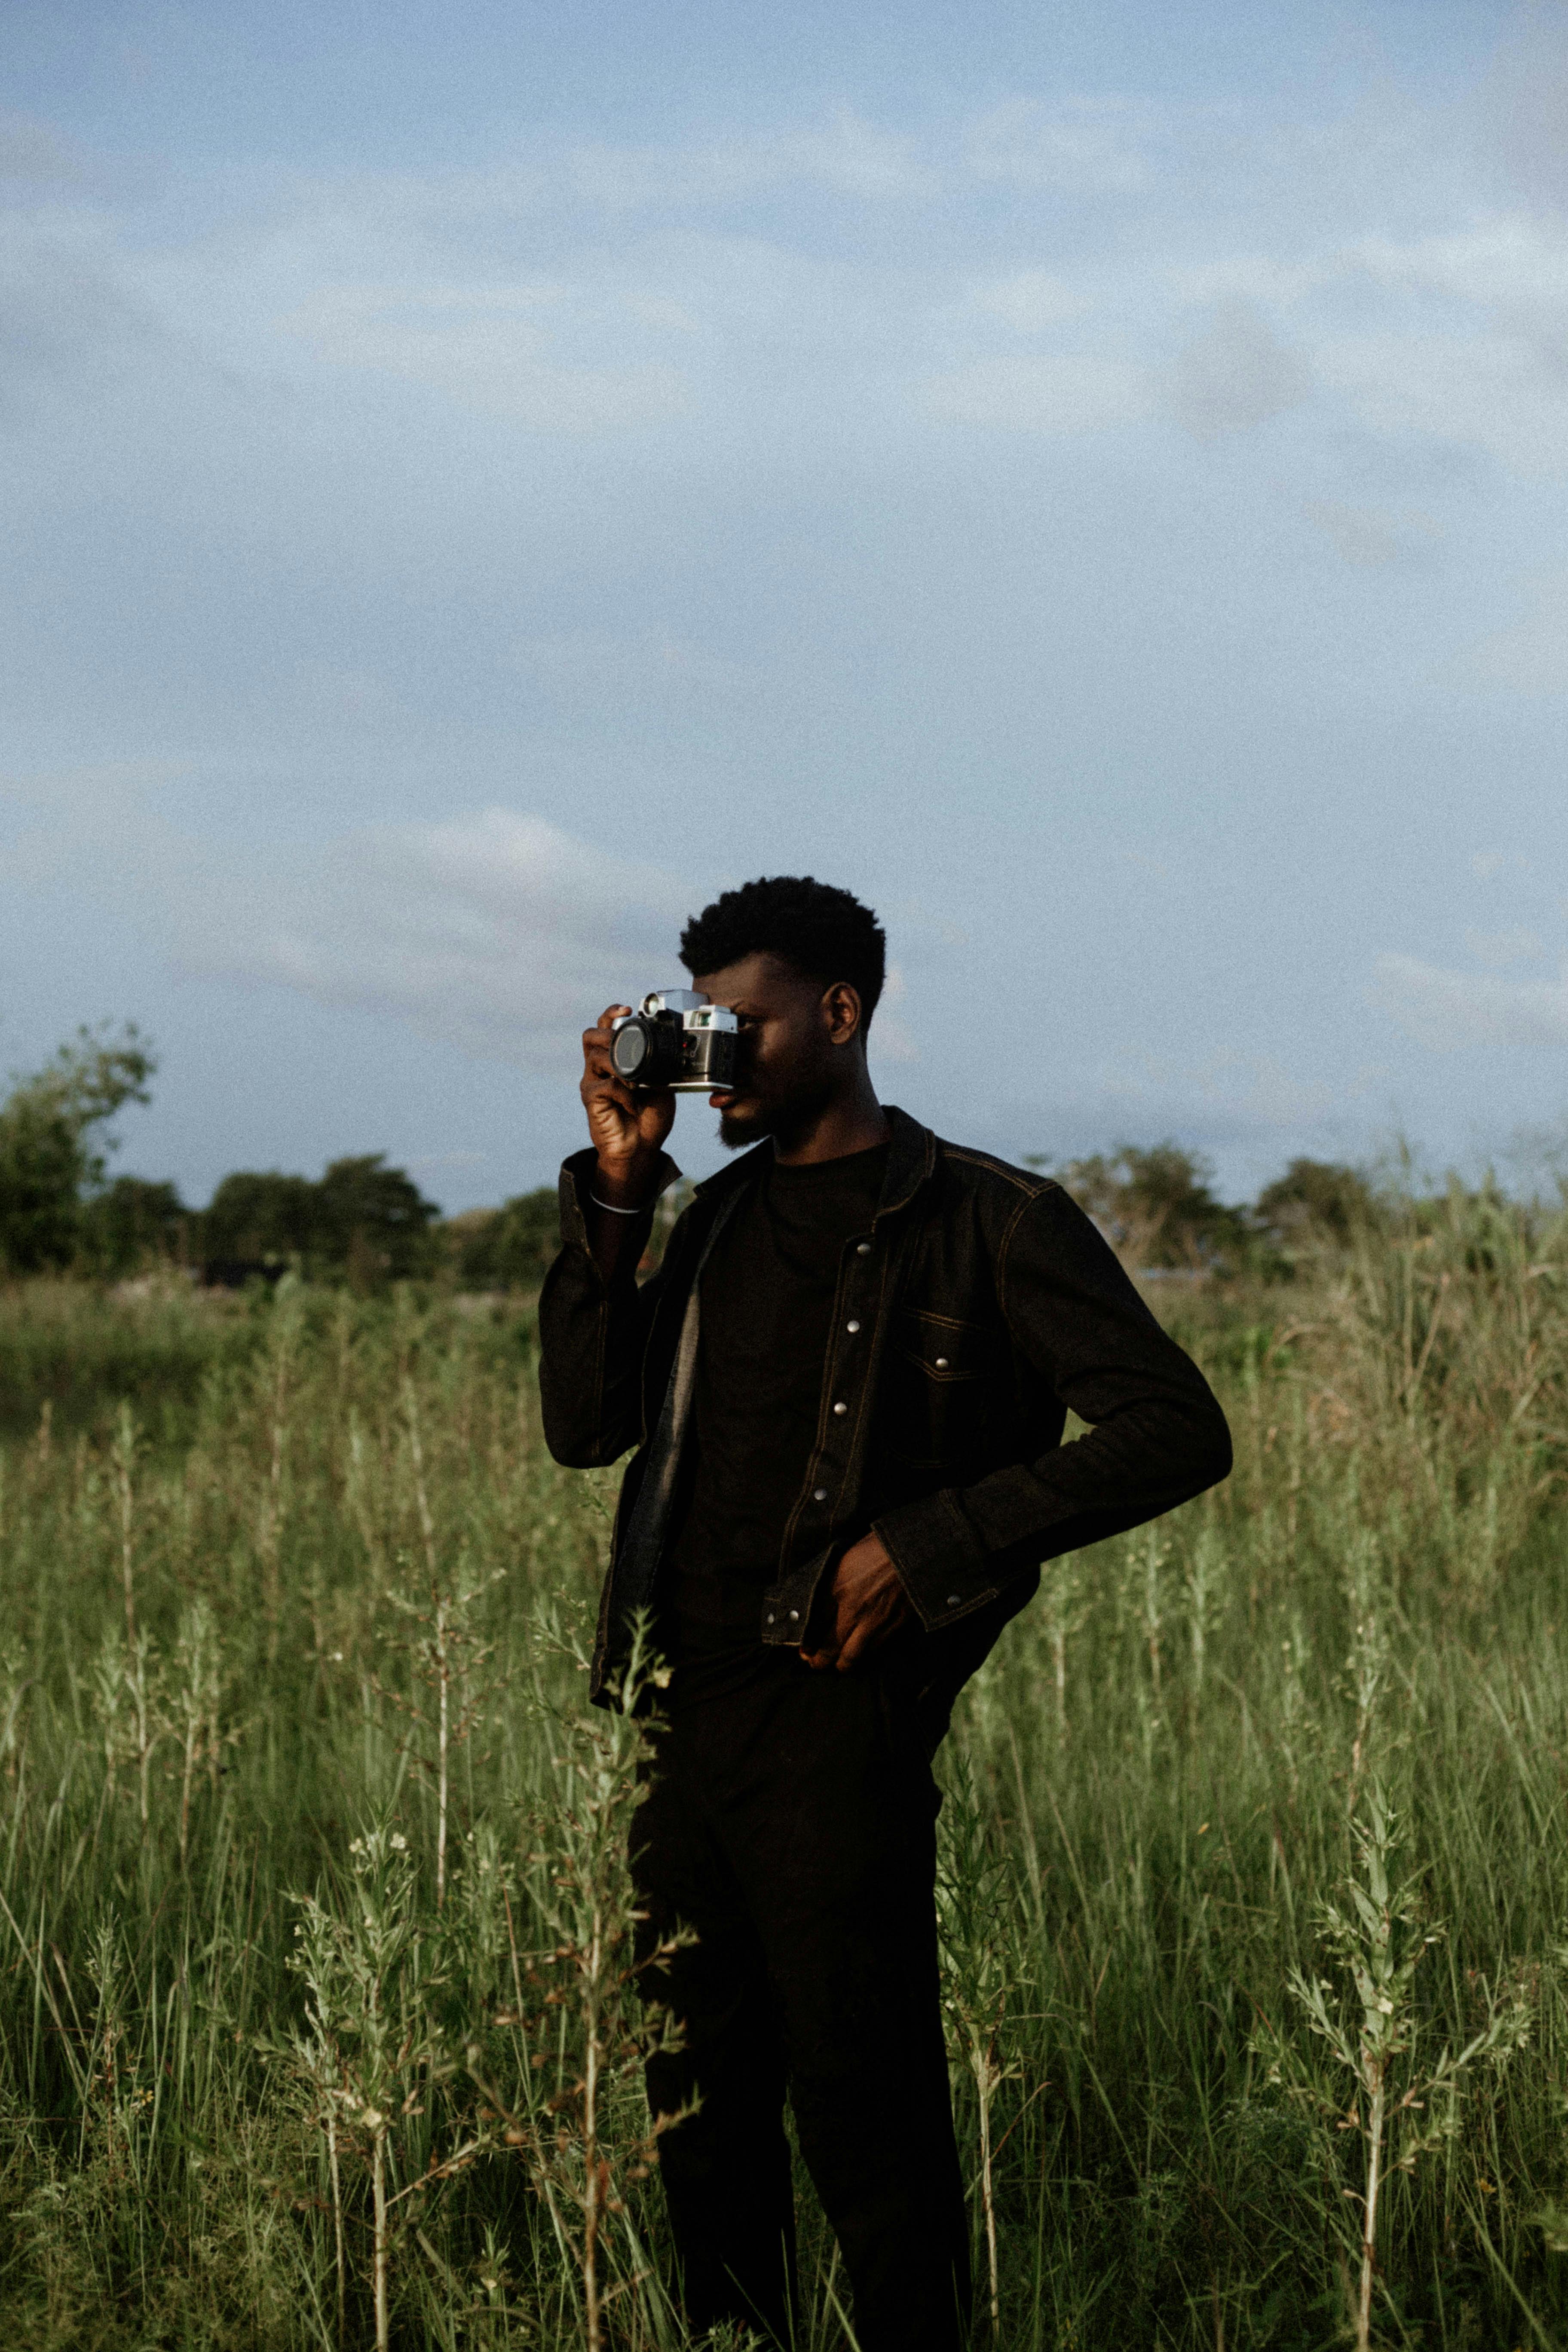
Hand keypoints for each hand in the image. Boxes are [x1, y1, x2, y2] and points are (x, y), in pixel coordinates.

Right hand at [580, 1003, 675, 1204]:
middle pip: (590, 1036)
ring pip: (597, 1057)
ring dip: (621, 1065)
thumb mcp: (661, 1085)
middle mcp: (599, 1067)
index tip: (627, 1008)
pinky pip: (606, 1085)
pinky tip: (633, 1104)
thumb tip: (664, 1046)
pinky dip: (624, 1092)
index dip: (612, 1014)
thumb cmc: (650, 1116)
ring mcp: (593, 1082)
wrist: (641, 1148)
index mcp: (614, 1059)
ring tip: (636, 1082)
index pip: (605, 1028)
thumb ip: (658, 1065)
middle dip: (608, 1034)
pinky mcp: (591, 1100)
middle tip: (626, 1045)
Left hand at [800, 1532, 909, 1672]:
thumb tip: (819, 1598)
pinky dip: (866, 1655)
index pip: (812, 1623)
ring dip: (842, 1665)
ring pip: (850, 1656)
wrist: (914, 1551)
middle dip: (819, 1660)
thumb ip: (831, 1580)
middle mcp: (851, 1609)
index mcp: (837, 1587)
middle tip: (814, 1663)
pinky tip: (863, 1654)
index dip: (805, 1640)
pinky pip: (874, 1650)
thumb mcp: (846, 1557)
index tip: (803, 1647)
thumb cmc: (879, 1547)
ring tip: (838, 1666)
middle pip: (828, 1646)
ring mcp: (873, 1621)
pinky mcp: (893, 1626)